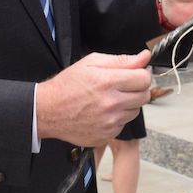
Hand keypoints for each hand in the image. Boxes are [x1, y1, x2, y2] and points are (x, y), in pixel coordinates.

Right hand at [36, 51, 151, 146]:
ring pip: (135, 111)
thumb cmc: (68, 85)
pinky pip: (123, 124)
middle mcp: (111, 104)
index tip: (135, 74)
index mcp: (108, 82)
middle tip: (122, 86)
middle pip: (144, 96)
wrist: (48, 111)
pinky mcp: (107, 135)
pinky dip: (117, 118)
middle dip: (137, 89)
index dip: (141, 74)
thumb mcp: (92, 62)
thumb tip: (144, 57)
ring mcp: (109, 122)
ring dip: (128, 104)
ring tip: (109, 99)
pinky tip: (103, 111)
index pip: (144, 79)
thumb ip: (122, 60)